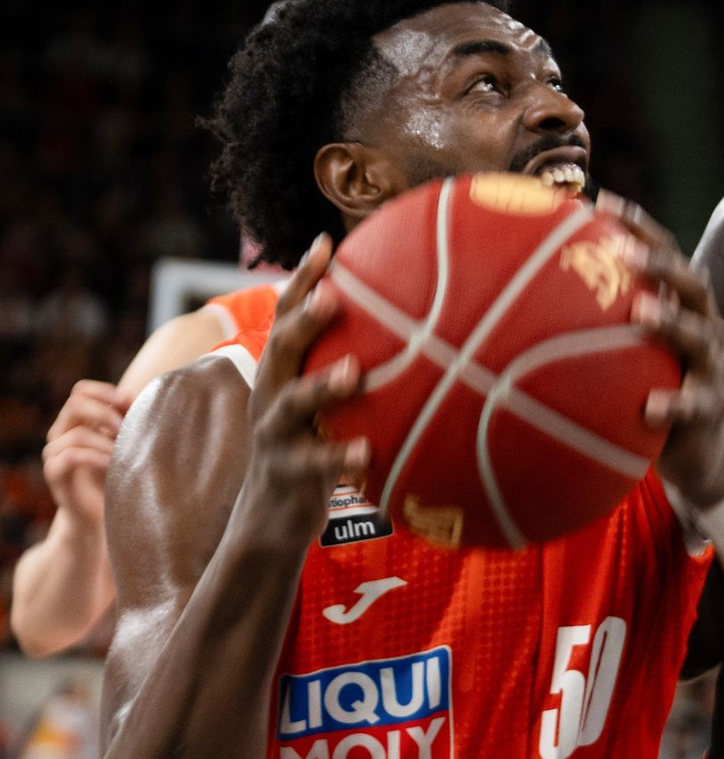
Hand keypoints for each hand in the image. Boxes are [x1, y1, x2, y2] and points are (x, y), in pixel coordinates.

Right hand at [43, 381, 130, 533]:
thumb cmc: (119, 474)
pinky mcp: (54, 473)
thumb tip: (131, 394)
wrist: (103, 514)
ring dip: (105, 440)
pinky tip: (112, 465)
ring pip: (76, 432)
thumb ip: (127, 419)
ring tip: (124, 452)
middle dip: (105, 412)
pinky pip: (70, 455)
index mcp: (78, 420)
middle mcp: (62, 432)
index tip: (127, 402)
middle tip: (126, 429)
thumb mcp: (127, 442)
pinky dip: (95, 457)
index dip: (103, 391)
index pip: (81, 390)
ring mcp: (55, 451)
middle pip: (75, 403)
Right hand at [237, 234, 370, 553]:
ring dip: (321, 387)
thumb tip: (417, 330)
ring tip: (353, 374)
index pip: (288, 315)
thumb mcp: (326, 404)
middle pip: (281, 348)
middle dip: (303, 320)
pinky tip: (372, 454)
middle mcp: (271, 394)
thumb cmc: (314, 445)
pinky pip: (316, 463)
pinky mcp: (288, 473)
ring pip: (292, 403)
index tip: (327, 242)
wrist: (272, 516)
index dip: (304, 278)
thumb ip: (352, 367)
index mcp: (283, 371)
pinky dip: (343, 457)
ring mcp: (275, 434)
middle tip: (332, 298)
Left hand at [595, 192, 723, 507]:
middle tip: (624, 252)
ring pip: (699, 337)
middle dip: (661, 263)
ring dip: (672, 322)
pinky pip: (693, 406)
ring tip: (641, 313)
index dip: (640, 226)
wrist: (695, 454)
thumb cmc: (646, 391)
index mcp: (680, 308)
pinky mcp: (710, 410)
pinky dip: (672, 405)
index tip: (603, 202)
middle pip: (692, 284)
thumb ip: (594, 324)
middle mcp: (702, 329)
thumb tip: (522, 299)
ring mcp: (710, 368)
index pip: (666, 255)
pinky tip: (647, 409)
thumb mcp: (626, 354)